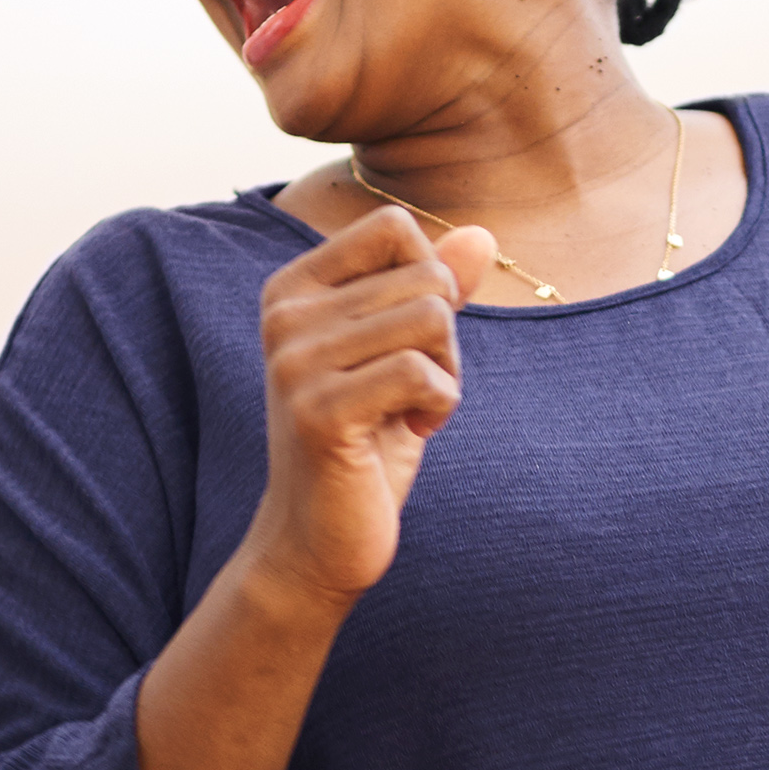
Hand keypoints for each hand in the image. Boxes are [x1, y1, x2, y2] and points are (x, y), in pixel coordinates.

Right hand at [238, 202, 501, 607]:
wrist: (317, 540)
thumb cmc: (366, 443)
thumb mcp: (404, 354)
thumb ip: (435, 291)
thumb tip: (483, 234)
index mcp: (294, 289)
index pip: (392, 228)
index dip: (432, 278)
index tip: (412, 340)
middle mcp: (285, 315)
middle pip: (425, 275)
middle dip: (448, 337)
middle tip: (418, 391)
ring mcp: (295, 362)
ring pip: (430, 318)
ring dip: (448, 373)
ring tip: (415, 412)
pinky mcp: (318, 411)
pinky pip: (419, 371)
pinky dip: (441, 403)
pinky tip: (414, 432)